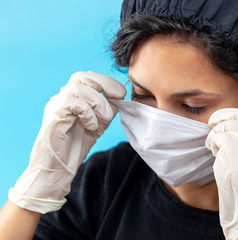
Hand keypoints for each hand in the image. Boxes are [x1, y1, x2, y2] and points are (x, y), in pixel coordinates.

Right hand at [9, 71, 125, 213]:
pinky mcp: (54, 115)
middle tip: (119, 96)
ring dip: (99, 102)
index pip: (88, 78)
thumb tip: (119, 100)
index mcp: (73, 99)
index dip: (107, 81)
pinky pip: (74, 104)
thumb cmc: (75, 147)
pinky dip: (88, 114)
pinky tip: (91, 126)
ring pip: (80, 88)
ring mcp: (57, 106)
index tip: (121, 93)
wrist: (58, 168)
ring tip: (104, 119)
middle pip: (83, 77)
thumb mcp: (97, 125)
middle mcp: (63, 98)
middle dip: (105, 84)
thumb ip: (107, 111)